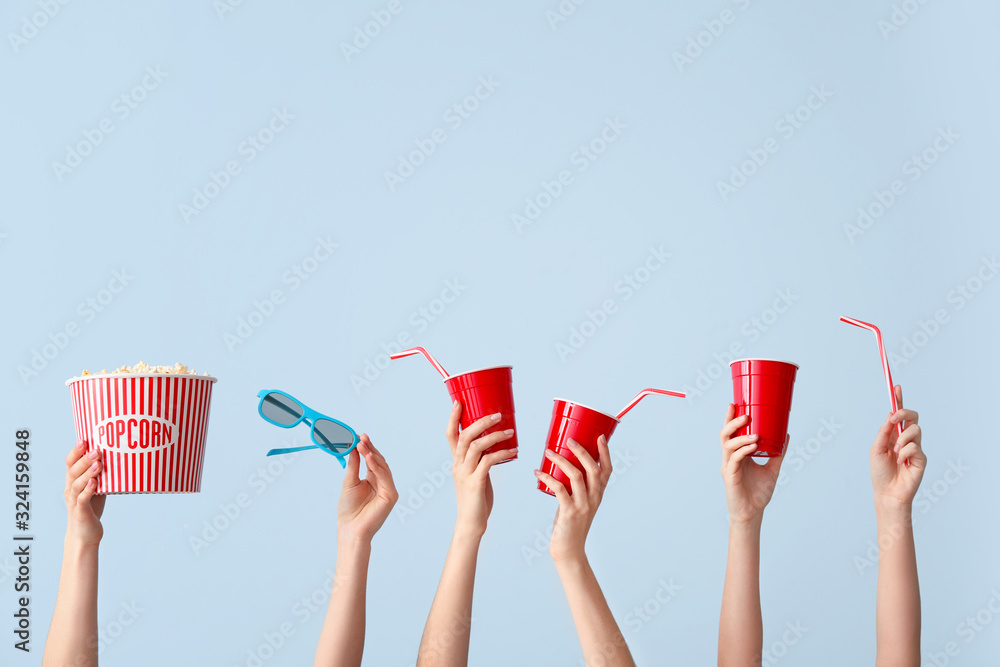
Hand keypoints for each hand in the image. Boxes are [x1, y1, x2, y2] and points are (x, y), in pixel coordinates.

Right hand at [64, 441, 104, 545]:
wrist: (85, 534)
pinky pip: (82, 499)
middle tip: (97, 450)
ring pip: (76, 484)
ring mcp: (74, 501)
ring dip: (87, 473)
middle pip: (73, 471)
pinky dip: (87, 490)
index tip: (85, 440)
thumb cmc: (91, 509)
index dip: (75, 451)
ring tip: (98, 464)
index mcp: (73, 481)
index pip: (70, 463)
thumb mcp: (97, 488)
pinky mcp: (80, 512)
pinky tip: (94, 483)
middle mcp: (70, 489)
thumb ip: (102, 475)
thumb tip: (119, 458)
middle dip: (84, 460)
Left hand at [337, 435, 398, 544]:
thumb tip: (354, 447)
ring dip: (372, 454)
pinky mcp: (391, 495)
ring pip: (383, 467)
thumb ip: (354, 465)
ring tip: (361, 444)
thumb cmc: (349, 511)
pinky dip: (376, 466)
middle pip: (379, 461)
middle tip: (361, 437)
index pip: (372, 460)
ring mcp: (388, 489)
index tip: (359, 436)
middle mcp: (382, 483)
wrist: (350, 530)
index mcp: (373, 480)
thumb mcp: (349, 483)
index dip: (366, 448)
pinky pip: (385, 477)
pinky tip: (368, 458)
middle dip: (370, 448)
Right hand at [446, 401, 515, 538]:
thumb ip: (481, 460)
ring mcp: (465, 474)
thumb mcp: (475, 475)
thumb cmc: (476, 499)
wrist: (471, 523)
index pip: (451, 434)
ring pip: (476, 446)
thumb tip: (496, 445)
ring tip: (510, 432)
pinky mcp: (475, 483)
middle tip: (497, 415)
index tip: (459, 401)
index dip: (454, 417)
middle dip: (481, 422)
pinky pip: (488, 462)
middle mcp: (458, 465)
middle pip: (465, 435)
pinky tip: (513, 452)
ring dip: (495, 436)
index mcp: (457, 461)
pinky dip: (501, 453)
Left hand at [534, 437, 611, 563]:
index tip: (599, 437)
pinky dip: (548, 477)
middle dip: (582, 451)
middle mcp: (594, 498)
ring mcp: (583, 505)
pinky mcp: (569, 512)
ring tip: (549, 452)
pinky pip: (559, 489)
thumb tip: (562, 465)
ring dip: (562, 461)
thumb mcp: (580, 503)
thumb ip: (576, 487)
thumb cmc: (571, 525)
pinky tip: (538, 472)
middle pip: (593, 469)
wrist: (569, 550)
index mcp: (598, 494)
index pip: (607, 470)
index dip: (605, 452)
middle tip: (570, 440)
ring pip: (576, 476)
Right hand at [720, 404, 784, 524]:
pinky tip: (753, 446)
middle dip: (733, 423)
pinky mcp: (730, 476)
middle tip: (746, 415)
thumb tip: (786, 434)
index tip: (734, 404)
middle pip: (726, 435)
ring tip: (755, 434)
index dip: (731, 418)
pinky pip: (734, 459)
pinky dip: (743, 451)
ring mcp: (729, 466)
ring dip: (741, 437)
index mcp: (738, 454)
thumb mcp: (772, 469)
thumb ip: (778, 453)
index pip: (731, 433)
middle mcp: (730, 458)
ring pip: (728, 445)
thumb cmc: (759, 492)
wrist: (753, 512)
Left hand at [870, 385, 925, 510]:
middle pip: (912, 416)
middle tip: (893, 419)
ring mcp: (915, 447)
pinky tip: (901, 463)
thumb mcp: (876, 448)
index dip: (899, 400)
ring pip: (915, 429)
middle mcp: (905, 438)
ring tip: (895, 452)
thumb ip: (884, 431)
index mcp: (893, 434)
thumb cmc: (880, 472)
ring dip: (902, 439)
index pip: (898, 415)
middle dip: (903, 412)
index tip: (896, 387)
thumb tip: (890, 415)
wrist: (887, 492)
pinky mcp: (921, 458)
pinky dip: (905, 453)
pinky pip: (915, 446)